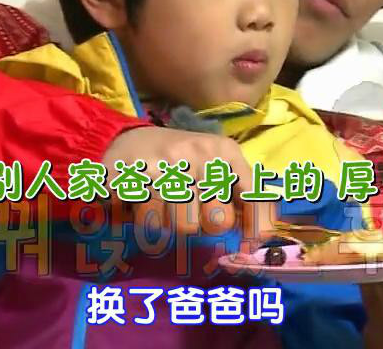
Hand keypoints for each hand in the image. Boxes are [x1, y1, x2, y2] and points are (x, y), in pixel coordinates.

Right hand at [101, 126, 276, 243]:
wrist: (121, 139)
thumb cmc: (177, 159)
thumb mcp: (213, 164)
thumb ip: (238, 193)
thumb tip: (260, 233)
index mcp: (224, 151)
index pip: (254, 194)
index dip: (257, 226)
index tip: (251, 244)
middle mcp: (200, 154)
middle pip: (218, 219)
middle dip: (205, 223)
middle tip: (190, 210)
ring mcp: (167, 164)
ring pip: (184, 225)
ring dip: (174, 223)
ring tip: (163, 204)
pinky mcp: (136, 177)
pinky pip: (152, 222)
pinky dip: (147, 219)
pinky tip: (142, 202)